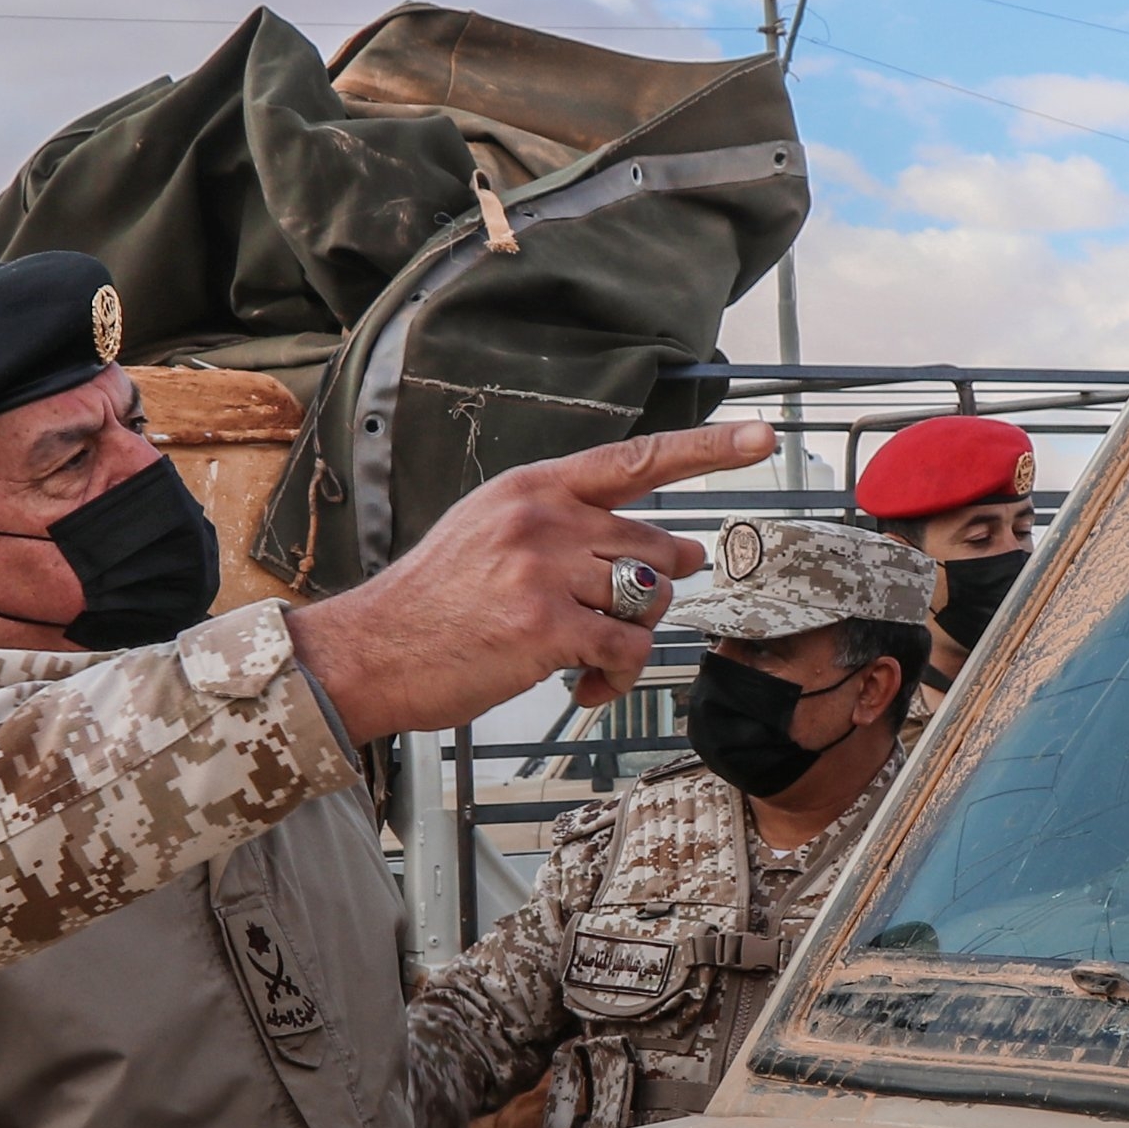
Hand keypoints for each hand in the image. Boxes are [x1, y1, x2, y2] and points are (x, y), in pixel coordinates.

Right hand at [288, 421, 776, 740]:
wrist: (367, 651)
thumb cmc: (431, 603)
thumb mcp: (488, 532)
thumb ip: (564, 526)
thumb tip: (667, 549)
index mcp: (533, 487)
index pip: (636, 459)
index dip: (708, 448)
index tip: (762, 436)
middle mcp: (544, 518)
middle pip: (657, 547)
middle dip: (655, 591)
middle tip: (621, 617)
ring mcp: (546, 571)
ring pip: (647, 603)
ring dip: (628, 641)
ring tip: (587, 662)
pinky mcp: (546, 628)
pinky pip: (625, 655)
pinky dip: (612, 684)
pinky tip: (578, 691)